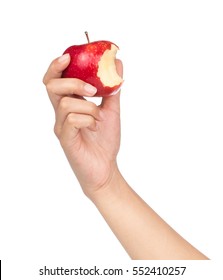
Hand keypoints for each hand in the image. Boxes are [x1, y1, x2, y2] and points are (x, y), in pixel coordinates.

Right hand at [43, 54, 122, 196]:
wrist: (106, 167)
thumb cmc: (105, 140)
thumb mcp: (111, 110)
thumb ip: (112, 88)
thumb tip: (118, 63)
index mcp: (70, 104)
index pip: (55, 80)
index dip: (57, 66)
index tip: (69, 56)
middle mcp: (61, 114)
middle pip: (52, 86)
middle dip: (74, 83)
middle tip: (93, 90)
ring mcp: (61, 126)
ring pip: (65, 103)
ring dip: (88, 107)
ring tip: (98, 118)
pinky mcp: (65, 139)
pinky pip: (71, 120)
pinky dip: (88, 120)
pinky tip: (94, 128)